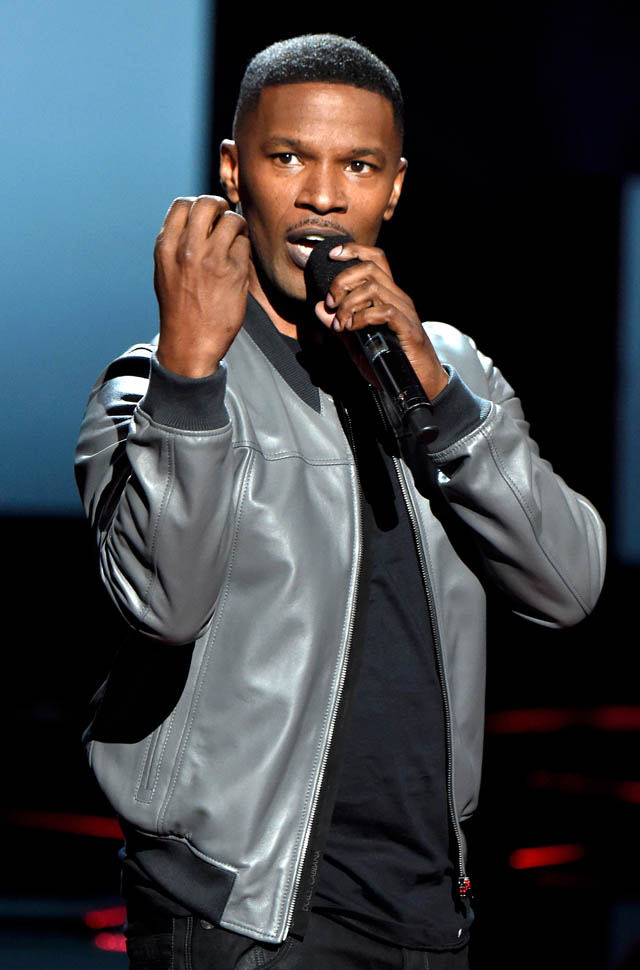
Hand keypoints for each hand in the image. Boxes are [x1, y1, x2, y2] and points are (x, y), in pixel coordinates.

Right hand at [154, 196, 249, 377]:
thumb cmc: (179, 308)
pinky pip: (245, 245)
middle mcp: (187, 249)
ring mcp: (212, 259)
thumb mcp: (166, 271)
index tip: (206, 217)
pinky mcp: (235, 272)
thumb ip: (177, 243)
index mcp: (166, 247)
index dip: (197, 205)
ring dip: (237, 228)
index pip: (182, 204)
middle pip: (208, 204)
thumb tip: (199, 218)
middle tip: (225, 219)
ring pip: (232, 220)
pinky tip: (238, 264)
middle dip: (220, 207)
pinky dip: (244, 250)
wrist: (189, 343)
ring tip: (234, 242)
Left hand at [313, 242, 447, 398]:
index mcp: (388, 296)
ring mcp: (404, 312)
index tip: (334, 255)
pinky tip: (353, 329)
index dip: (354, 250)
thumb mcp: (356, 343)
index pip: (375, 259)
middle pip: (369, 268)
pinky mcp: (407, 328)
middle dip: (343, 281)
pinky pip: (384, 311)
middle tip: (332, 303)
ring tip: (341, 323)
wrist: (417, 385)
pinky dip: (362, 317)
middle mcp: (398, 298)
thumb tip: (320, 308)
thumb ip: (339, 325)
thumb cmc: (390, 363)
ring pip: (373, 288)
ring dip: (349, 304)